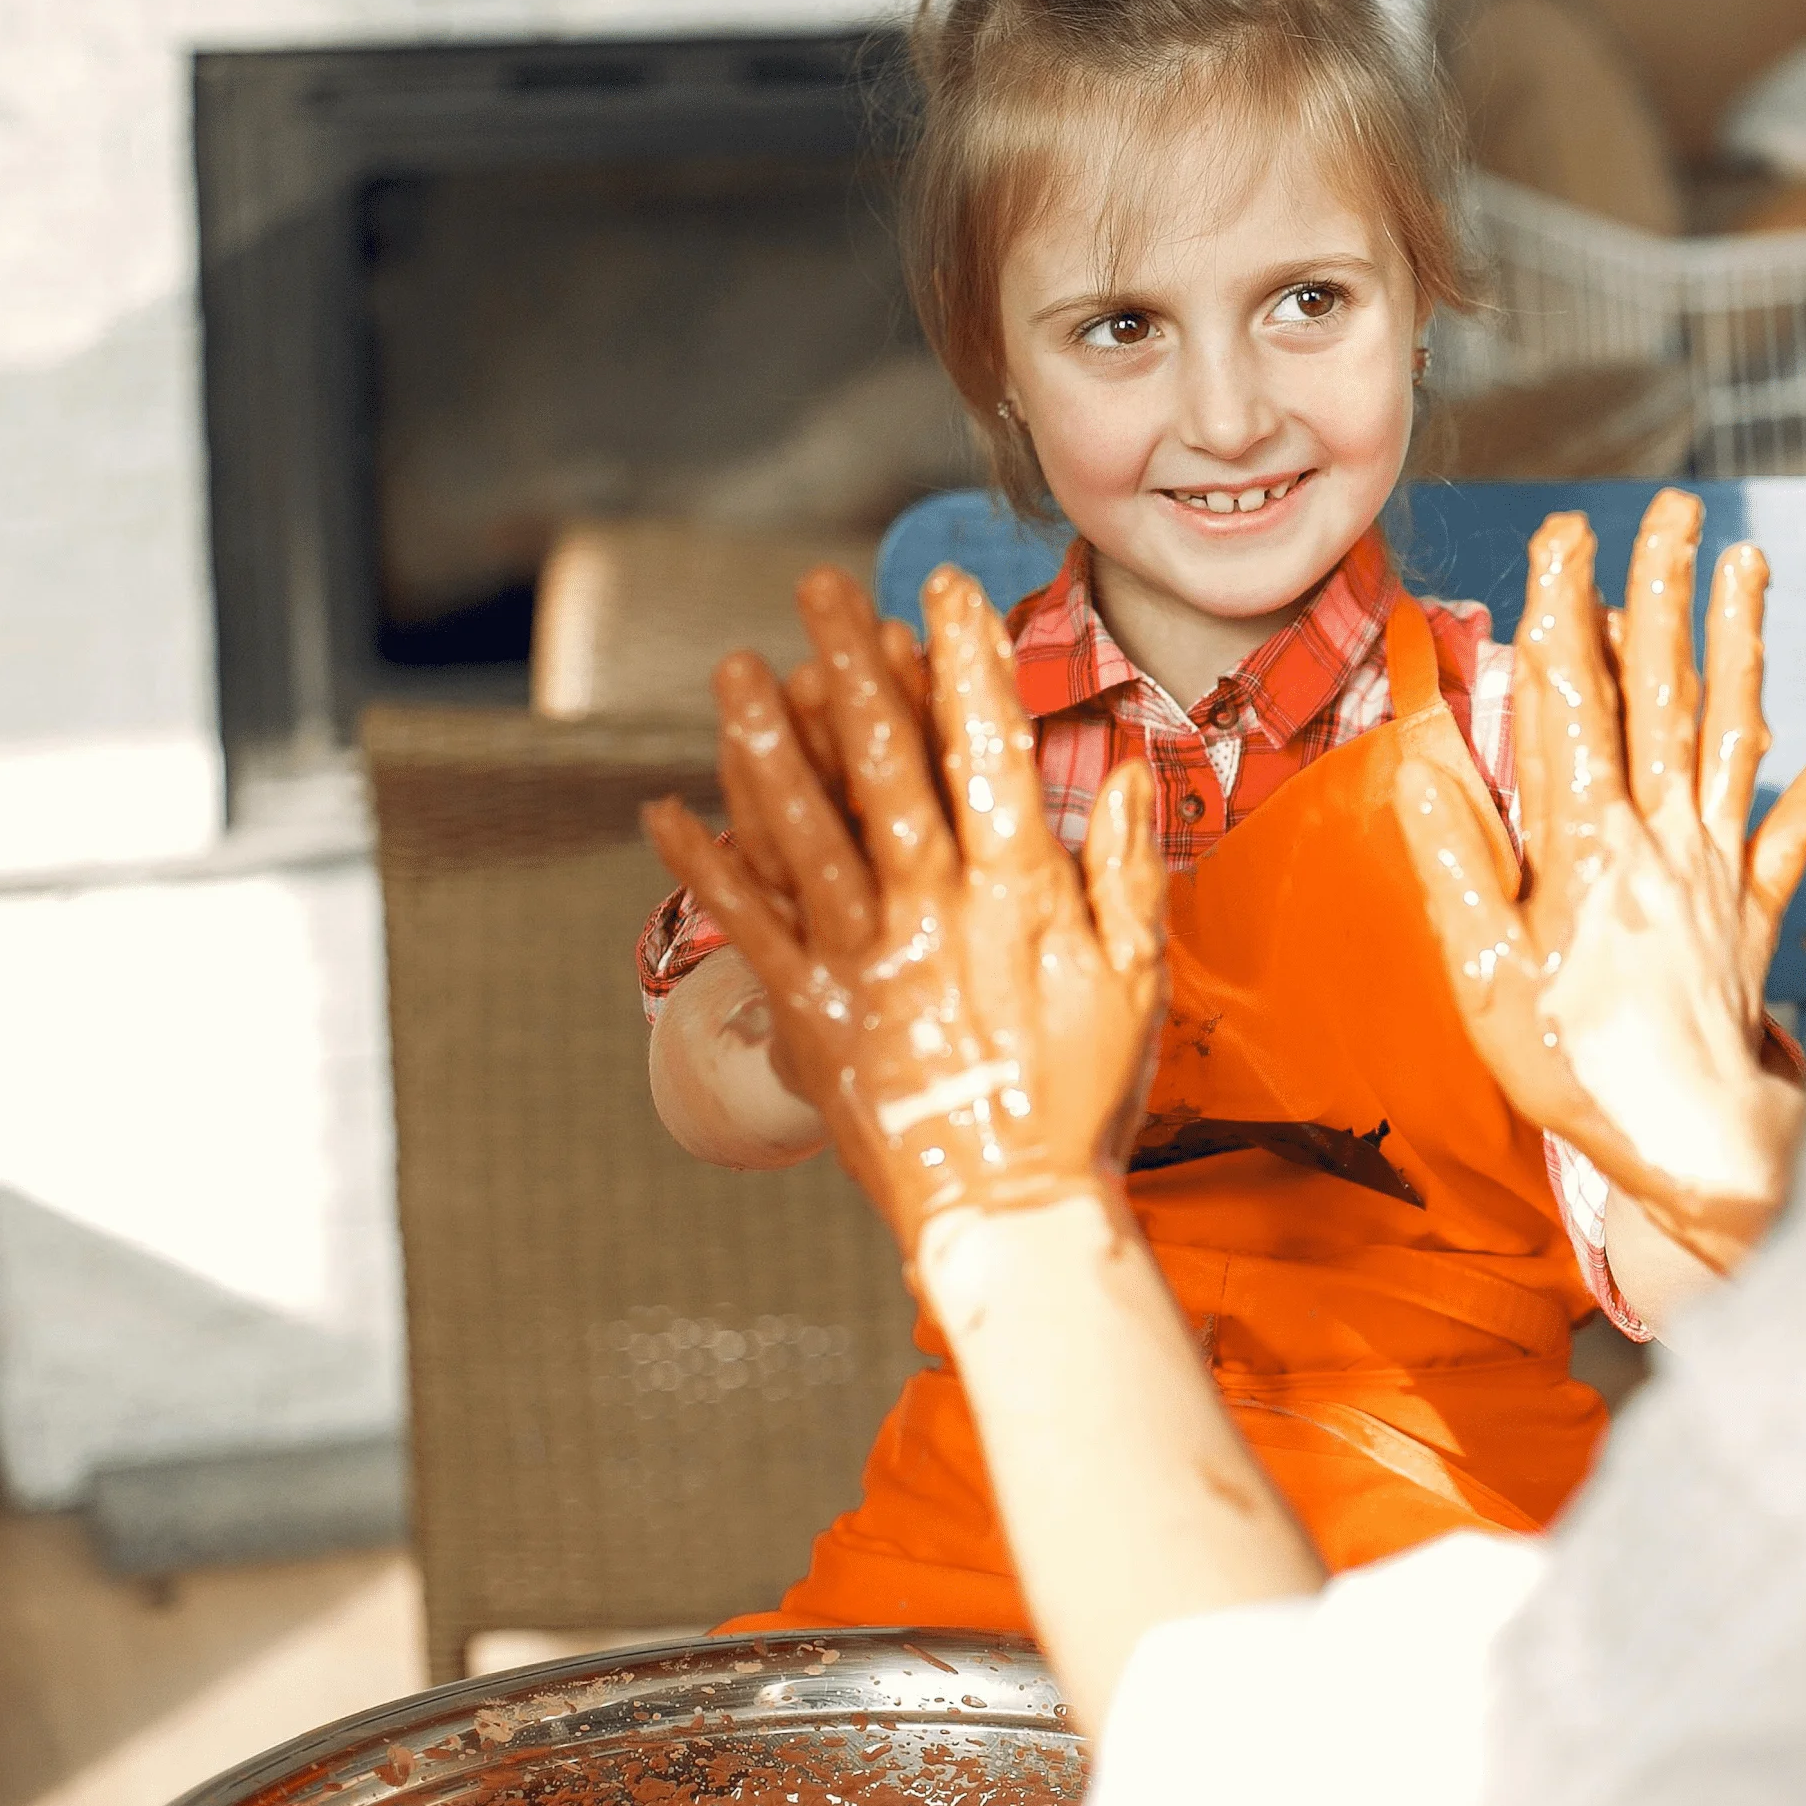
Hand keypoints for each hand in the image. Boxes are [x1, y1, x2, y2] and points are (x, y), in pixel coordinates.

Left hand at [643, 564, 1170, 1258]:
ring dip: (765, 743)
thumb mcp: (1137, 981)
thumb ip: (1127, 871)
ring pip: (803, 830)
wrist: (1010, 1213)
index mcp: (1020, 895)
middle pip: (884, 768)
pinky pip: (747, 925)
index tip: (941, 592)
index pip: (989, 751)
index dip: (964, 663)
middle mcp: (935, 912)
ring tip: (739, 670)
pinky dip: (703, 866)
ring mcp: (865, 960)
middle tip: (821, 592)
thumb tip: (1126, 773)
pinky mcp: (812, 1011)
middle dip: (853, 667)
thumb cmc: (1081, 1102)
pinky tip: (668, 811)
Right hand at [1397, 492, 1805, 1270]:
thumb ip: (1457, 865)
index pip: (1570, 705)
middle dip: (1659, 594)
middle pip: (1659, 694)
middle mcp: (1661, 840)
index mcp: (1586, 849)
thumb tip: (1425, 764)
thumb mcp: (1486, 981)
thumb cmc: (1578, 1076)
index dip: (1563, 613)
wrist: (1691, 1152)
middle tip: (1667, 509)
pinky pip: (1796, 834)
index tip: (1562, 537)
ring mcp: (1717, 870)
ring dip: (1738, 642)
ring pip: (1730, 733)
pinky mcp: (1755, 913)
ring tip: (1747, 561)